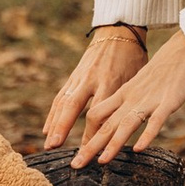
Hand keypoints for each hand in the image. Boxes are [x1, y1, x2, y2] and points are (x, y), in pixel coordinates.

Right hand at [42, 24, 146, 148]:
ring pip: (63, 102)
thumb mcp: (136, 79)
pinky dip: (53, 114)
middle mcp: (91, 79)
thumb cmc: (133, 59)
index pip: (99, 111)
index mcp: (110, 80)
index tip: (90, 152)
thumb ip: (128, 101)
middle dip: (63, 127)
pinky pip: (61, 97)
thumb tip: (127, 129)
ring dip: (54, 124)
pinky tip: (48, 129)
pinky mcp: (74, 76)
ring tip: (49, 144)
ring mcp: (80, 77)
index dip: (93, 131)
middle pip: (73, 105)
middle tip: (55, 147)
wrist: (118, 33)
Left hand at [74, 31, 184, 165]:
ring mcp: (150, 99)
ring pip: (126, 124)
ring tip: (101, 162)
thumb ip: (131, 100)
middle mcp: (132, 97)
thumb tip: (121, 118)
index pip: (97, 114)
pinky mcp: (169, 101)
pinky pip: (156, 120)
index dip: (88, 134)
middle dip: (90, 146)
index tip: (81, 153)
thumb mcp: (141, 85)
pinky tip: (139, 149)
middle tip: (76, 165)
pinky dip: (147, 134)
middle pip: (105, 123)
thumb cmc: (166, 68)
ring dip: (113, 144)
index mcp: (124, 93)